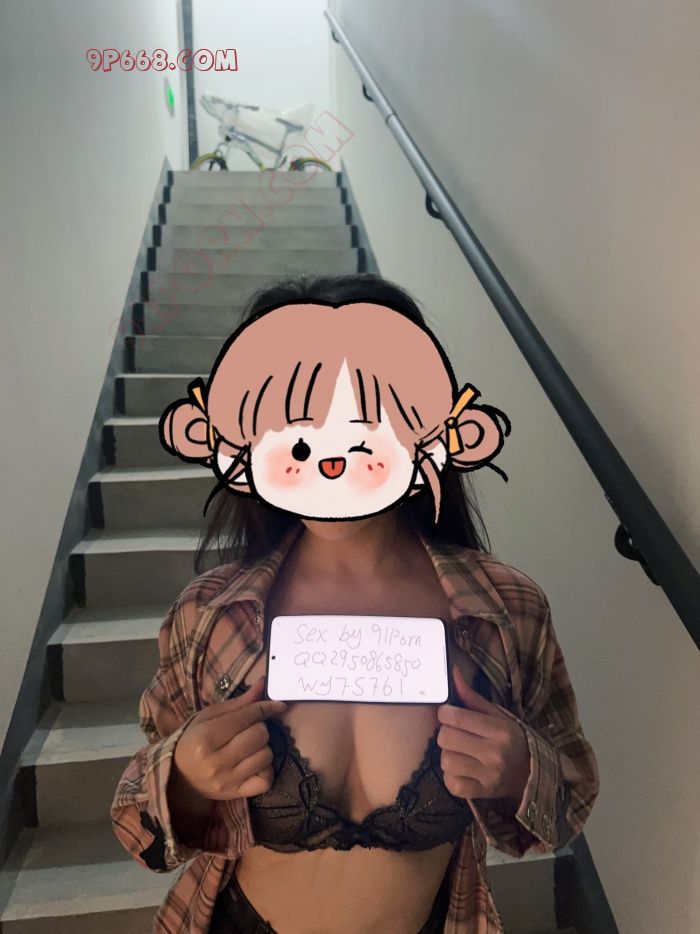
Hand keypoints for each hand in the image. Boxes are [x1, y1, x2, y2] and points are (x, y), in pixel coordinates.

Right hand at [173, 676, 286, 799]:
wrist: (180, 777)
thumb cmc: (195, 740)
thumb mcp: (210, 716)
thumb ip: (239, 703)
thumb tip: (263, 684)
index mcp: (206, 737)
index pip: (248, 716)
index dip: (264, 707)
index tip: (275, 705)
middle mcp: (217, 761)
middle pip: (260, 735)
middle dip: (260, 728)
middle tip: (249, 729)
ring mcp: (228, 780)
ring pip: (266, 755)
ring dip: (263, 748)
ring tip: (249, 747)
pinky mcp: (236, 794)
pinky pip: (266, 780)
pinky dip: (265, 769)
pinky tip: (255, 764)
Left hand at [436, 665, 529, 801]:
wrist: (532, 774)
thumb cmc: (512, 739)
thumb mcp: (497, 715)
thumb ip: (472, 697)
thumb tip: (453, 673)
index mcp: (498, 730)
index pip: (454, 717)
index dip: (445, 713)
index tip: (450, 715)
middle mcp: (494, 753)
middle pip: (445, 738)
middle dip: (446, 733)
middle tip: (456, 734)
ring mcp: (487, 776)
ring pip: (445, 760)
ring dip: (448, 755)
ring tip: (460, 753)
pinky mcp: (480, 793)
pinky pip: (450, 783)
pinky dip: (451, 776)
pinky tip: (462, 769)